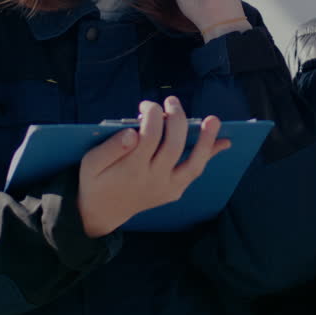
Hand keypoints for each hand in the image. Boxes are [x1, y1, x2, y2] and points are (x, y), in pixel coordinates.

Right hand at [77, 97, 231, 237]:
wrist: (101, 213)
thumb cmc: (95, 180)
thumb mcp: (90, 164)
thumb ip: (110, 148)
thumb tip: (132, 132)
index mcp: (130, 171)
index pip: (149, 137)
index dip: (152, 116)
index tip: (147, 105)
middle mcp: (152, 181)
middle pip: (173, 146)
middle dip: (175, 119)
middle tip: (170, 101)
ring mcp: (166, 188)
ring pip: (192, 164)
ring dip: (206, 141)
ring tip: (213, 119)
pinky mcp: (174, 191)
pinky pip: (194, 171)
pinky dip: (209, 155)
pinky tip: (225, 141)